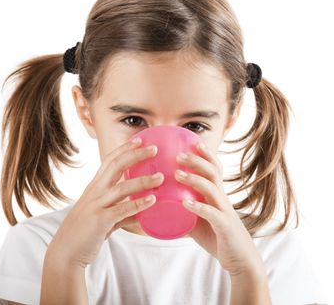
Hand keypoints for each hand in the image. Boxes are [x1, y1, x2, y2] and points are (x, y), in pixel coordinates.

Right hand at [46, 138, 162, 268]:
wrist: (65, 252)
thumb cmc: (85, 231)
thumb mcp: (104, 216)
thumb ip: (122, 211)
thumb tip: (142, 211)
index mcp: (95, 187)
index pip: (110, 160)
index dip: (124, 148)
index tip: (139, 139)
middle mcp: (95, 192)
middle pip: (116, 166)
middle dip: (136, 155)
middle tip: (154, 148)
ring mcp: (97, 205)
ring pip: (122, 187)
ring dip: (143, 181)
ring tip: (161, 177)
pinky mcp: (100, 220)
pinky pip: (122, 210)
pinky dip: (138, 204)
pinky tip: (152, 201)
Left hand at [175, 141, 265, 277]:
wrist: (239, 259)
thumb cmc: (217, 235)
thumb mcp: (198, 218)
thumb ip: (184, 209)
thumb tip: (161, 204)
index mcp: (217, 194)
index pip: (214, 168)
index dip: (206, 154)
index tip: (192, 142)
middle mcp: (222, 198)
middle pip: (212, 172)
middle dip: (196, 161)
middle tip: (178, 155)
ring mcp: (225, 211)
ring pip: (212, 188)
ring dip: (194, 179)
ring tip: (177, 174)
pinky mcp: (224, 226)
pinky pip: (212, 213)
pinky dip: (198, 207)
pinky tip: (184, 203)